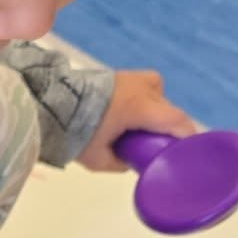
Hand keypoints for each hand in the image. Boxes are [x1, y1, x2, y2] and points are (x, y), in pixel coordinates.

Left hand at [79, 69, 195, 173]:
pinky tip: (134, 112)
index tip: (187, 152)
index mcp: (138, 108)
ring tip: (142, 129)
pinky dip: (148, 99)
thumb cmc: (75, 133)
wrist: (50, 103)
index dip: (186, 137)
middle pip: (170, 111)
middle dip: (169, 130)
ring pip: (160, 97)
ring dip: (158, 113)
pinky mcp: (124, 75)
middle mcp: (141, 89)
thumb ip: (121, 163)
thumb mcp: (99, 159)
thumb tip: (134, 163)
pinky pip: (149, 86)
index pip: (176, 121)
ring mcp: (133, 78)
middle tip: (158, 148)